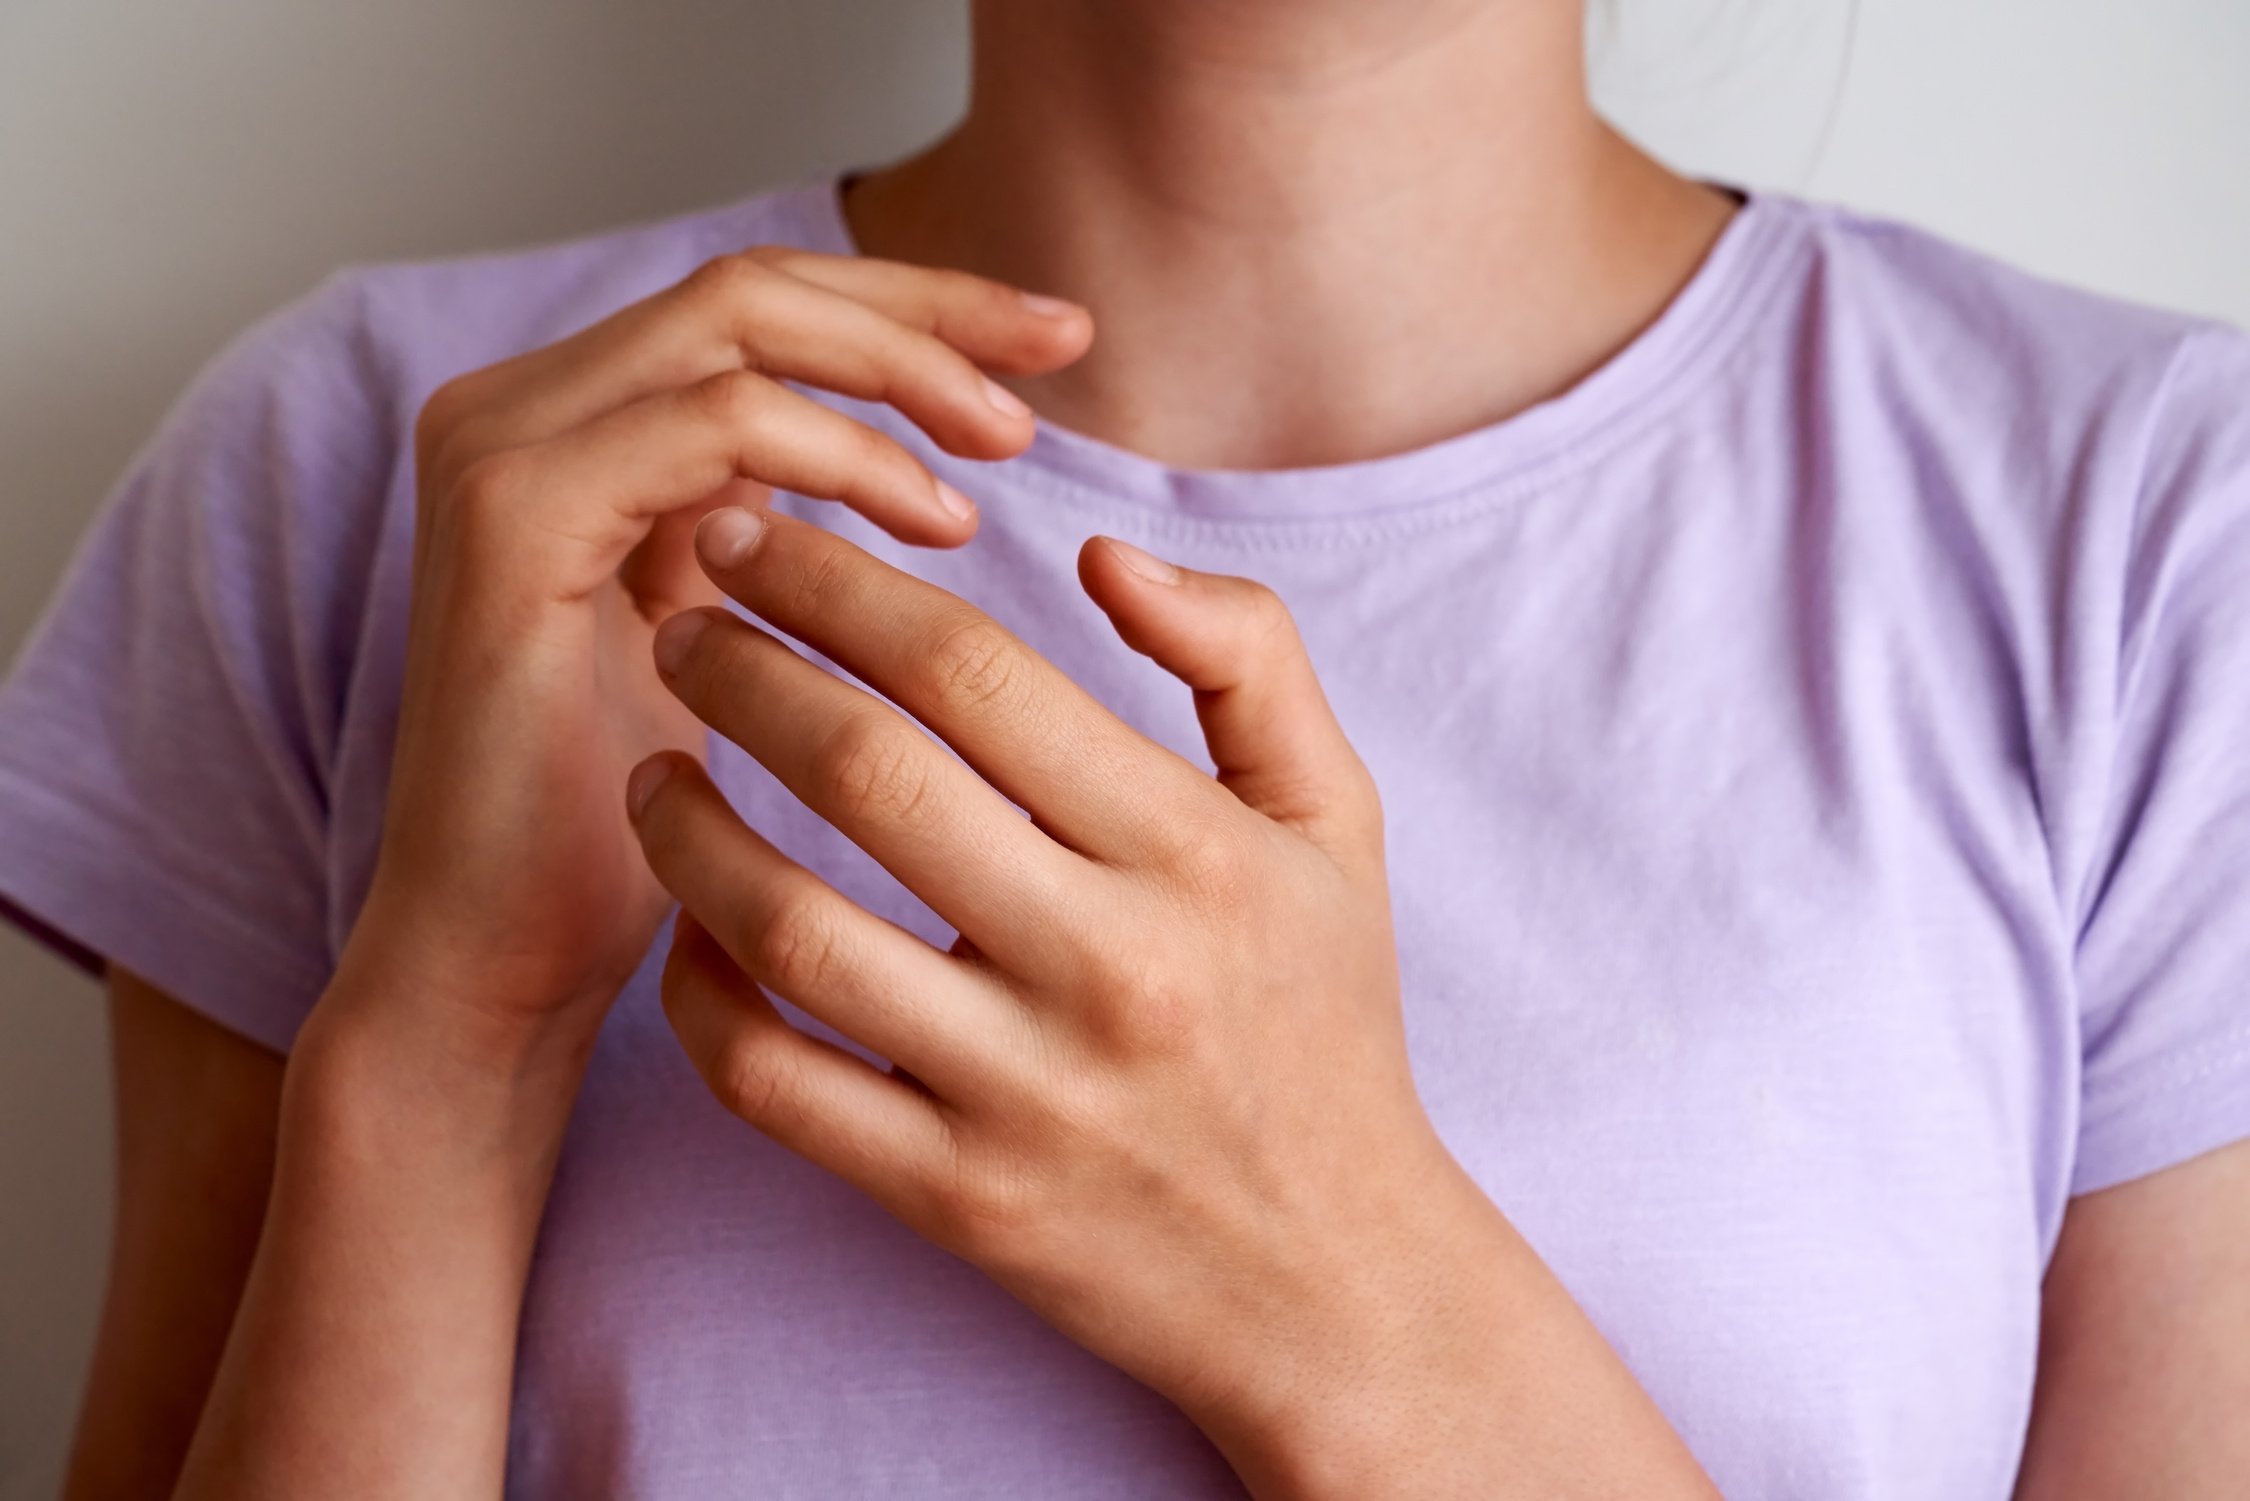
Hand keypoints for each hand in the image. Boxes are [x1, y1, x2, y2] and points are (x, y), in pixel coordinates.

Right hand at [326, 246, 1089, 1064]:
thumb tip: (912, 477)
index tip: (1051, 343)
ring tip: (1007, 449)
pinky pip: (714, 423)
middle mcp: (520, 412)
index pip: (759, 308)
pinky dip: (838, 452)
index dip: (912, 306)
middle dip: (927, 306)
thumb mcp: (726, 650)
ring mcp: (501, 451)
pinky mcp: (513, 516)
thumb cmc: (625, 834)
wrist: (499, 964)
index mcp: (572, 432)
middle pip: (755, 285)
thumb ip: (779, 545)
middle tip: (1064, 345)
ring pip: (738, 324)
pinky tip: (932, 519)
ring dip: (898, 371)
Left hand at [625, 509, 1521, 1489]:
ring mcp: (1025, 1095)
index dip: (841, 586)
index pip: (977, 675)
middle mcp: (1109, 968)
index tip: (761, 538)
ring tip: (651, 770)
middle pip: (870, 777)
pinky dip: (702, 999)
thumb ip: (1247, 657)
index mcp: (1195, 853)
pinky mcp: (957, 1200)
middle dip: (742, 673)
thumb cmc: (1323, 1026)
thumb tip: (1102, 551)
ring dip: (689, 833)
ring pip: (795, 935)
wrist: (1336, 1283)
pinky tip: (685, 929)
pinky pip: (778, 1088)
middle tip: (679, 625)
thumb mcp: (1336, 823)